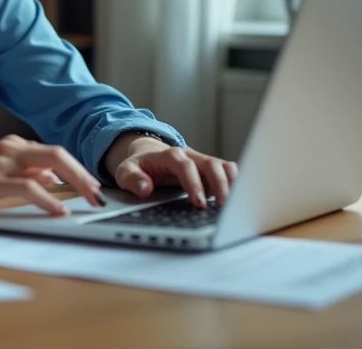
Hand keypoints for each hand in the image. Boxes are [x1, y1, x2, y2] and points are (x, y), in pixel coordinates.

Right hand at [0, 134, 105, 216]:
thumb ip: (25, 174)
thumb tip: (53, 181)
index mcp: (14, 146)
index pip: (55, 153)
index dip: (78, 170)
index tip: (93, 188)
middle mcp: (11, 148)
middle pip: (59, 153)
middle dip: (84, 174)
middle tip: (99, 195)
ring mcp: (2, 162)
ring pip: (51, 164)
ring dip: (76, 183)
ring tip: (90, 201)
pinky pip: (29, 187)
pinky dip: (49, 199)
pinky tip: (59, 211)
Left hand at [106, 134, 237, 208]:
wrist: (146, 155)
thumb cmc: (138, 167)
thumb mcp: (125, 172)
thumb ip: (132, 180)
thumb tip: (144, 189)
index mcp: (169, 155)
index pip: (185, 166)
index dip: (193, 183)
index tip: (198, 202)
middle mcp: (189, 155)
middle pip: (210, 164)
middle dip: (219, 185)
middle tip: (221, 207)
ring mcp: (201, 161)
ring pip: (222, 166)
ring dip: (231, 183)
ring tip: (233, 204)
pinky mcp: (209, 169)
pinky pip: (227, 170)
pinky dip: (234, 181)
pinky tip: (236, 198)